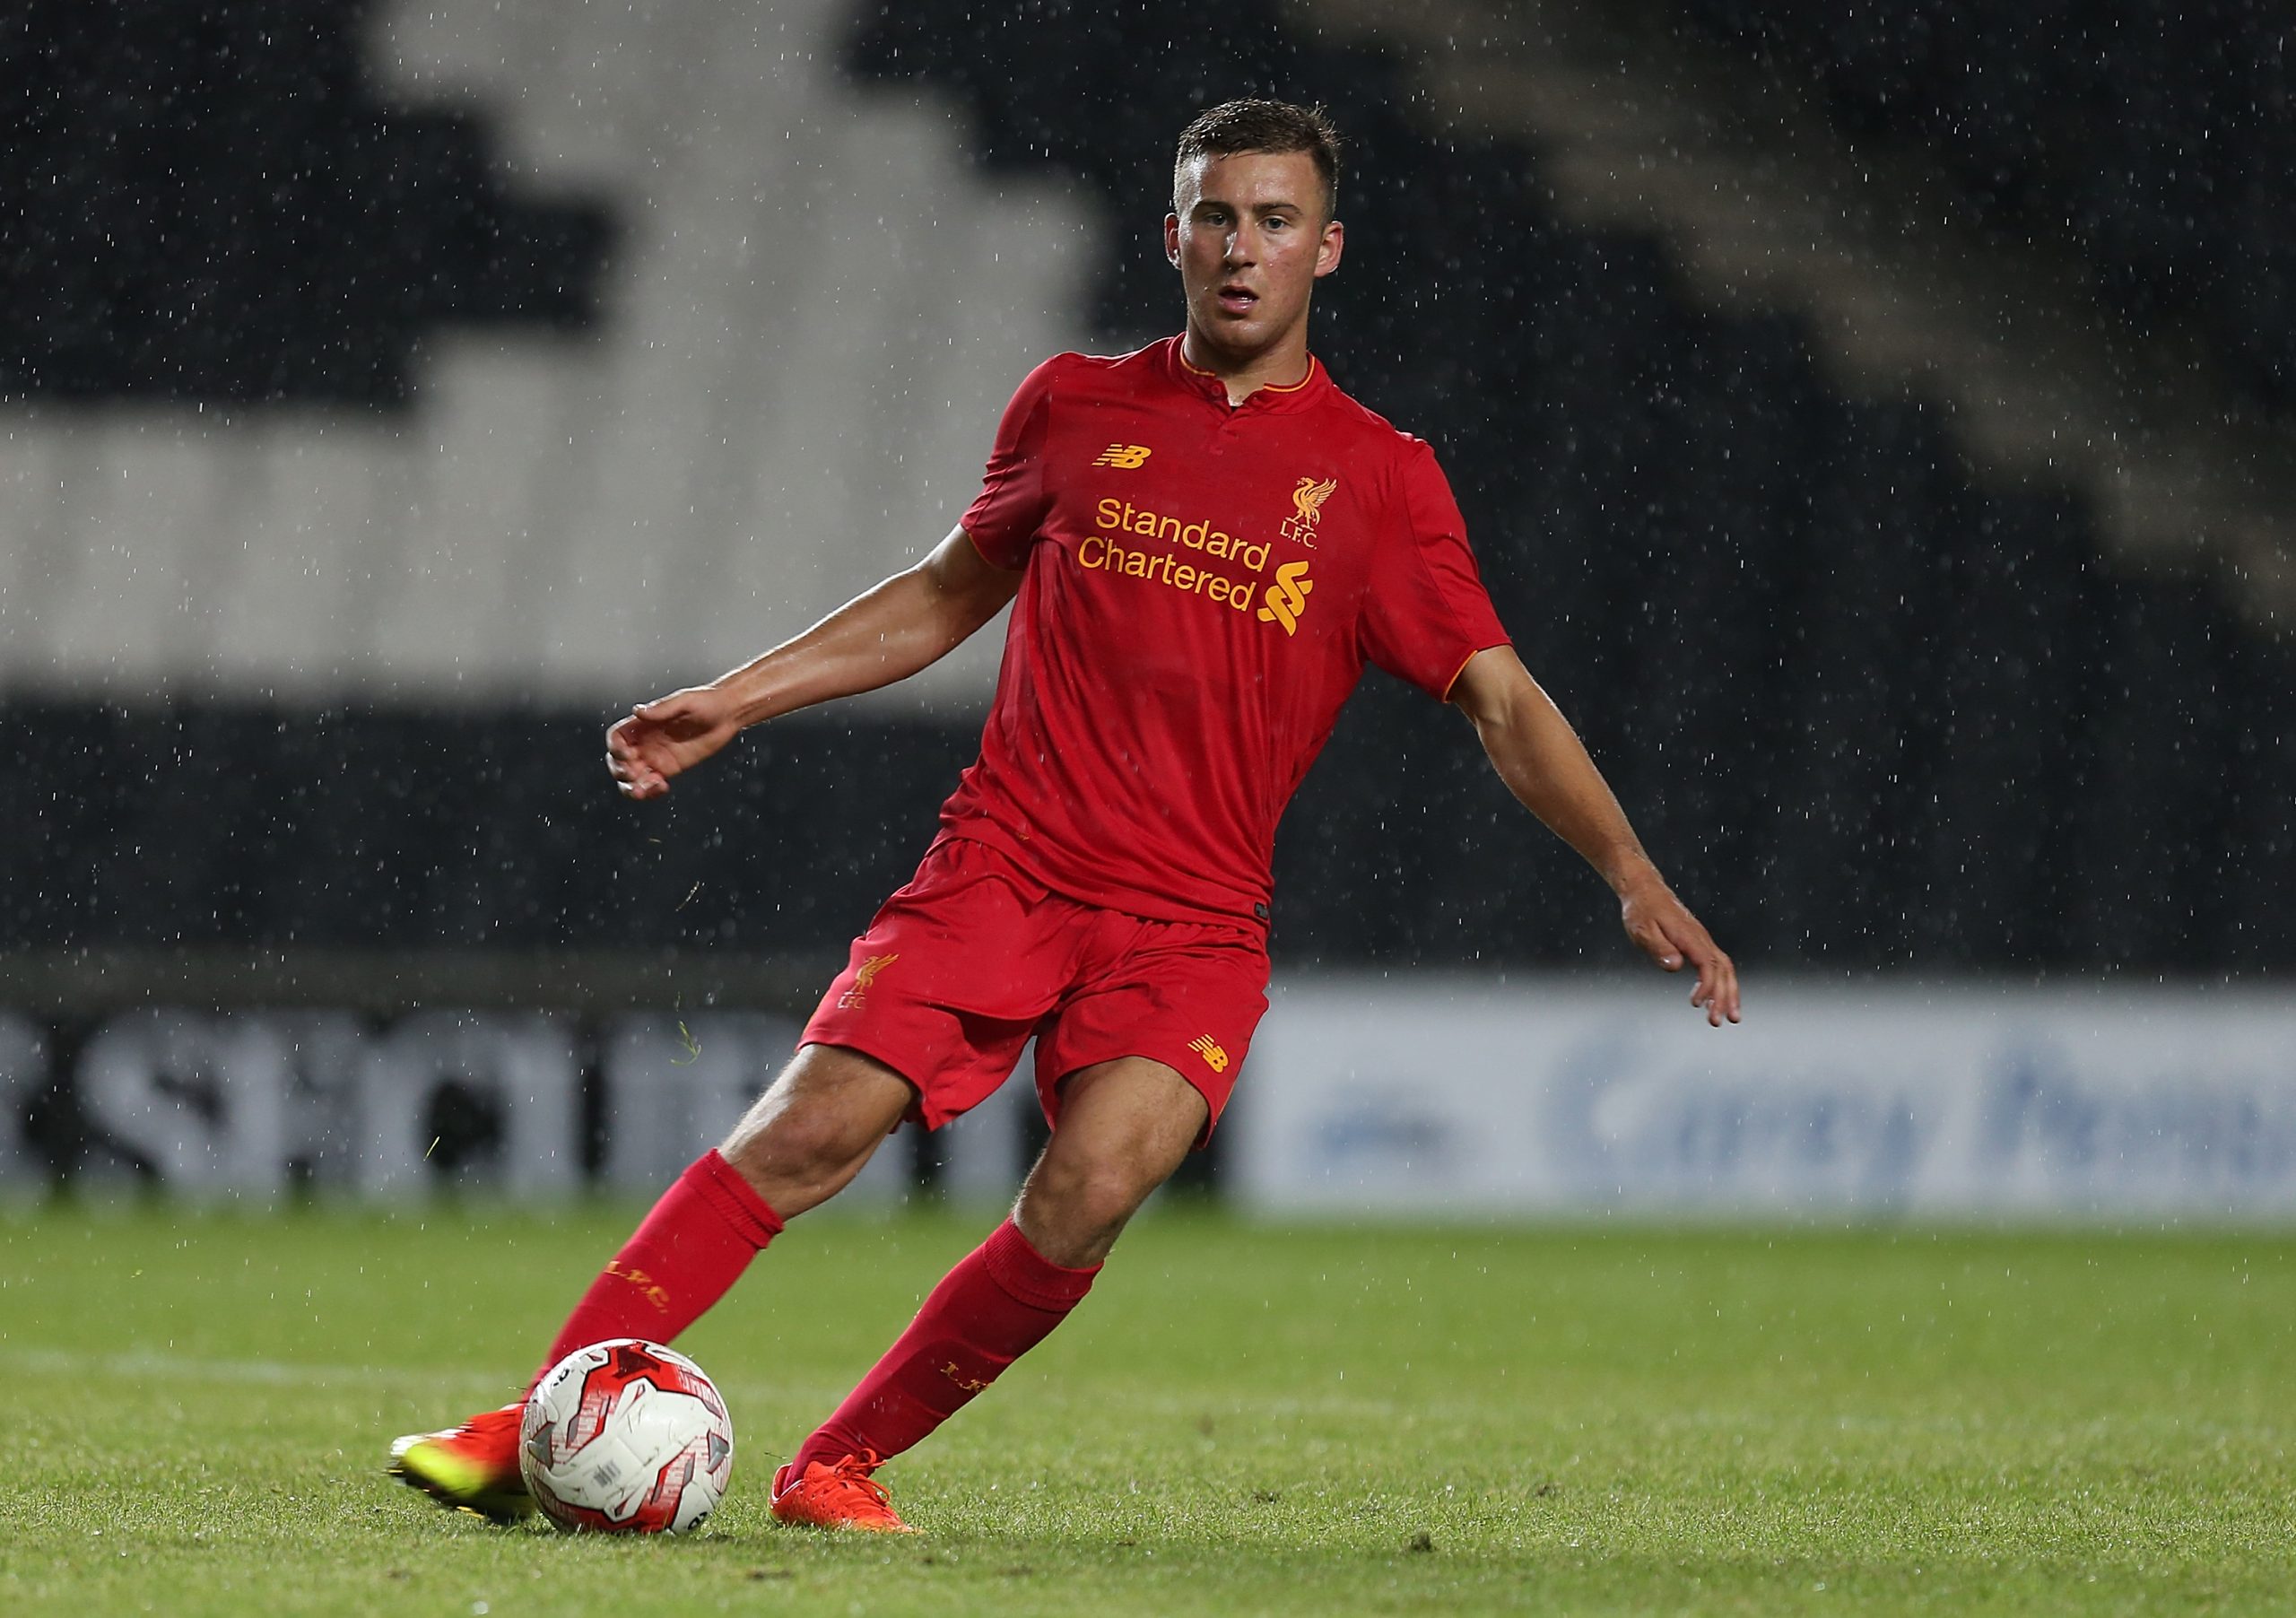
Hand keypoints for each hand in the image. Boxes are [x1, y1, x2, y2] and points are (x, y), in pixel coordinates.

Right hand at [606, 686, 741, 799]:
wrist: (728, 714)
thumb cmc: (707, 701)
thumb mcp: (685, 702)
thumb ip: (661, 709)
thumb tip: (637, 712)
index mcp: (643, 724)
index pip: (617, 738)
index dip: (616, 748)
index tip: (628, 755)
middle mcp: (646, 741)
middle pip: (619, 761)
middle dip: (621, 771)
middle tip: (634, 776)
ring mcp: (656, 757)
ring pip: (633, 777)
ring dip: (633, 787)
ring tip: (644, 791)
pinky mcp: (670, 768)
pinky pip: (652, 783)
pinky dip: (651, 790)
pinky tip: (662, 787)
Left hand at [1619, 875, 1739, 1026]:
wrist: (1644, 891)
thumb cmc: (1641, 911)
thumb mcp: (1643, 930)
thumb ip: (1659, 949)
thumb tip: (1676, 966)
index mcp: (1689, 937)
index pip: (1707, 964)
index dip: (1707, 986)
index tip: (1696, 1004)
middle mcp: (1701, 939)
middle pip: (1723, 970)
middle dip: (1724, 997)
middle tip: (1717, 1022)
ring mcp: (1702, 941)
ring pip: (1724, 969)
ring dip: (1728, 993)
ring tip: (1727, 1018)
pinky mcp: (1699, 944)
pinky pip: (1716, 965)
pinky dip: (1719, 984)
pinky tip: (1711, 1000)